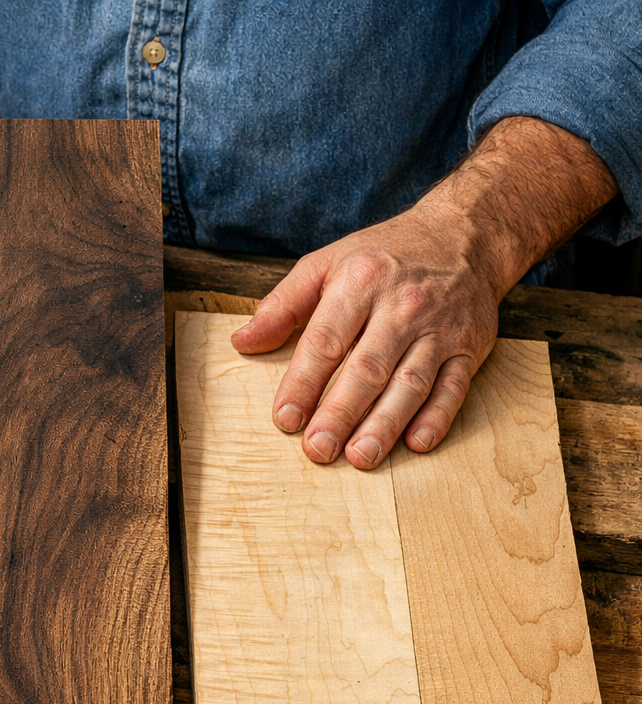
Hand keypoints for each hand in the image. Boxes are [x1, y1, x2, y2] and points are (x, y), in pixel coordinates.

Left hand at [229, 205, 499, 467]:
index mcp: (360, 283)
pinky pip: (453, 386)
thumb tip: (243, 341)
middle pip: (368, 368)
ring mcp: (440, 329)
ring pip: (410, 383)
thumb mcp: (326, 264)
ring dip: (385, 423)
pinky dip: (437, 417)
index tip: (285, 418)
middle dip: (341, 413)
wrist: (465, 235)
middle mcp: (403, 307)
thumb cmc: (384, 256)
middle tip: (318, 450)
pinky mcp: (471, 347)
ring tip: (361, 457)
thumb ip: (282, 305)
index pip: (326, 341)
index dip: (303, 383)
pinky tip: (416, 444)